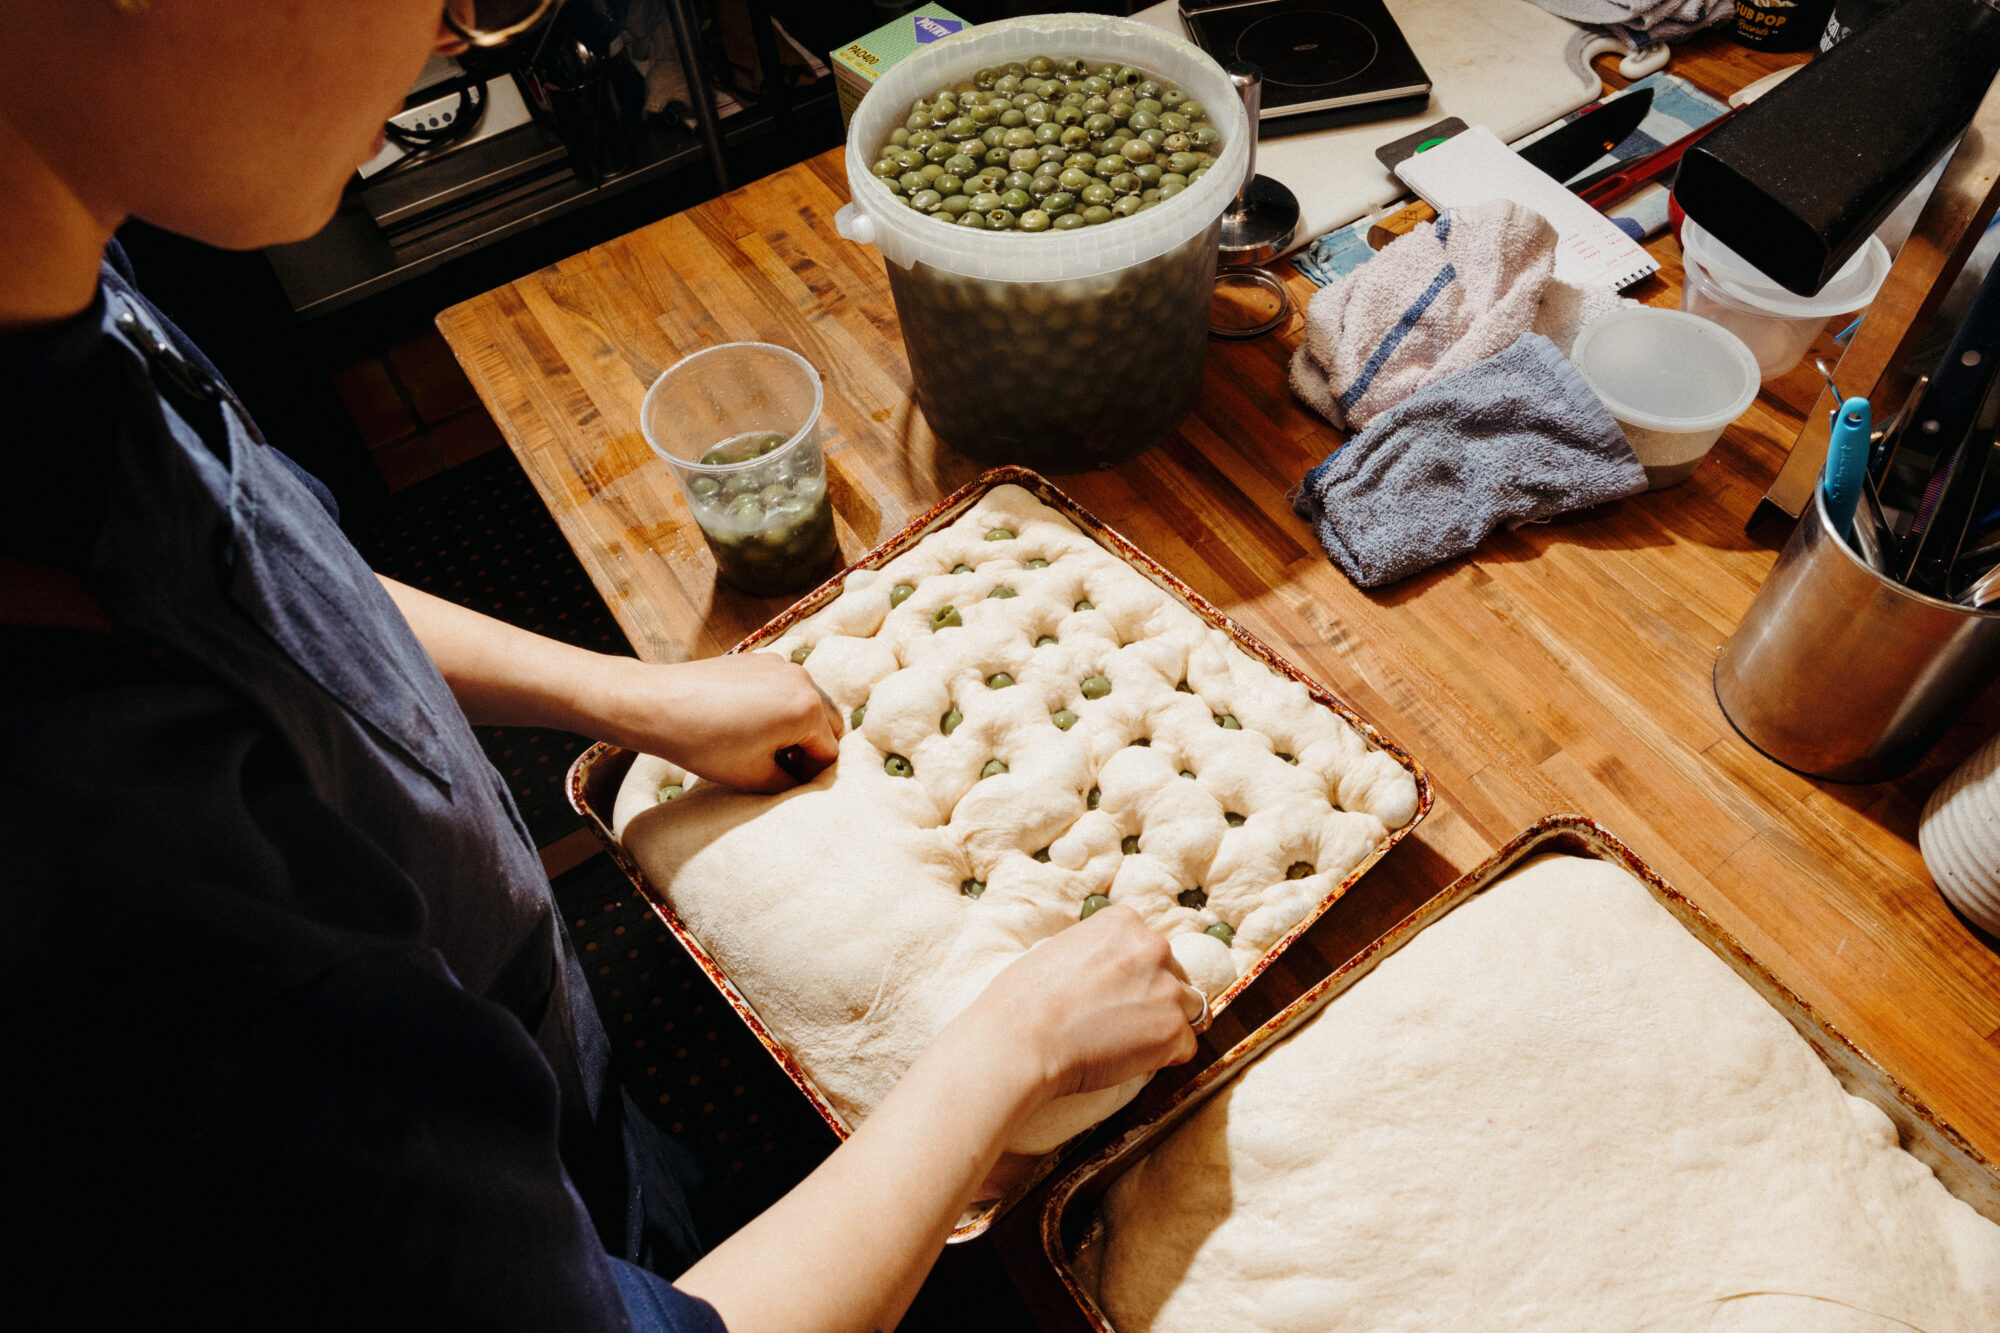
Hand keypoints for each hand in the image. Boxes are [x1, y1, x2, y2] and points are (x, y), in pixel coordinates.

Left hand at [596, 653, 841, 793]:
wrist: (658, 704)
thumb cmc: (704, 742)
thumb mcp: (753, 776)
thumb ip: (789, 783)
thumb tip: (799, 781)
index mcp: (807, 710)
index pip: (830, 752)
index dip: (811, 775)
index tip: (789, 784)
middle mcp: (802, 680)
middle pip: (827, 723)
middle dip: (810, 747)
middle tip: (782, 767)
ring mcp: (780, 666)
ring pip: (807, 703)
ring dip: (797, 726)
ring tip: (765, 746)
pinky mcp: (759, 660)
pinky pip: (784, 688)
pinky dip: (779, 707)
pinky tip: (749, 723)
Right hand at [949, 905, 1201, 1114]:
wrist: (1021, 1038)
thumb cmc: (1023, 998)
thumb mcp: (1059, 948)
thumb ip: (1096, 952)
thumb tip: (1107, 972)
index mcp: (1124, 921)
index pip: (1148, 947)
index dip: (1135, 975)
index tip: (1116, 994)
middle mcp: (1153, 946)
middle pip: (1173, 975)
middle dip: (1154, 997)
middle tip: (1120, 1023)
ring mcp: (1168, 989)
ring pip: (1187, 1009)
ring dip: (1164, 1025)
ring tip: (1126, 1043)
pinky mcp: (1173, 1030)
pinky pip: (1185, 1046)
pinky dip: (1164, 1056)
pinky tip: (1130, 1060)